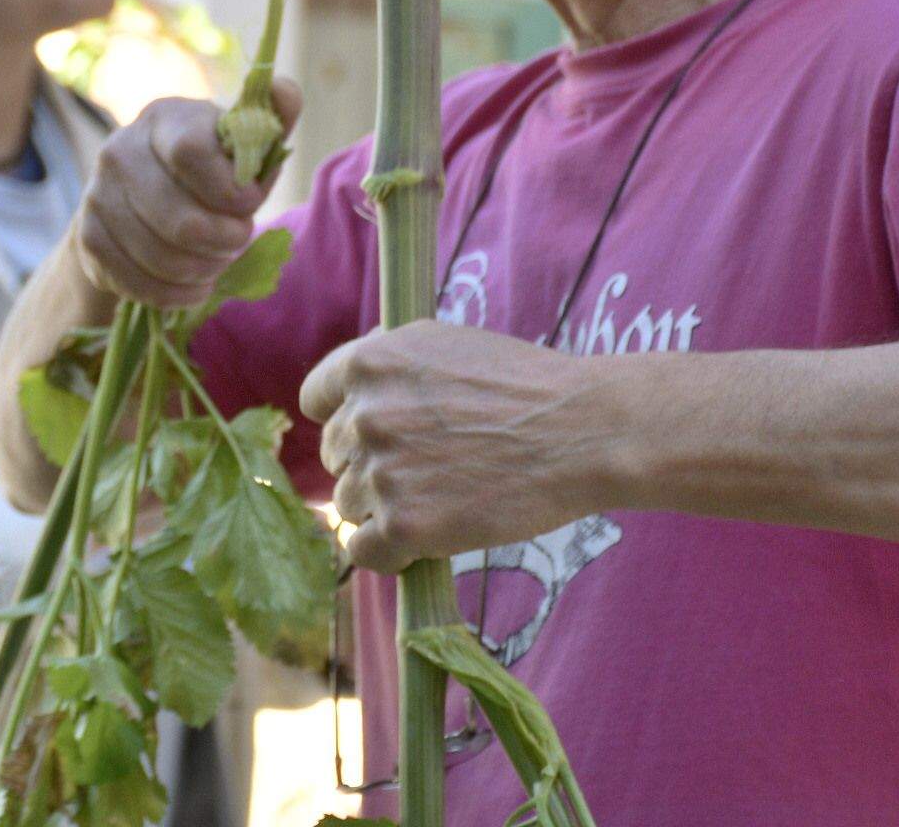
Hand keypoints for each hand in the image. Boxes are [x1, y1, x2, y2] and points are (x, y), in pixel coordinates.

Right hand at [72, 81, 301, 308]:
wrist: (136, 196)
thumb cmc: (204, 168)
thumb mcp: (237, 140)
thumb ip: (268, 118)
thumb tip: (284, 89)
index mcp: (163, 119)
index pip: (191, 153)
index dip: (230, 190)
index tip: (249, 203)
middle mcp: (119, 150)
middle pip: (179, 220)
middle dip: (223, 241)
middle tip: (238, 240)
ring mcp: (97, 196)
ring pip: (161, 258)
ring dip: (204, 270)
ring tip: (218, 262)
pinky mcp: (88, 238)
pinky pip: (139, 283)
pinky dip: (176, 294)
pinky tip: (194, 285)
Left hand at [300, 321, 626, 568]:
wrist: (581, 431)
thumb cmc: (523, 386)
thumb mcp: (443, 345)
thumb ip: (390, 364)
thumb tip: (351, 386)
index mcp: (367, 362)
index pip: (316, 400)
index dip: (344, 419)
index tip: (371, 436)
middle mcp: (364, 414)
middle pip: (335, 457)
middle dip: (371, 466)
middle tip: (426, 470)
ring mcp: (381, 471)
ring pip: (349, 505)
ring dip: (383, 510)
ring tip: (440, 499)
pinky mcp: (404, 525)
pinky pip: (363, 551)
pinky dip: (387, 553)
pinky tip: (421, 541)